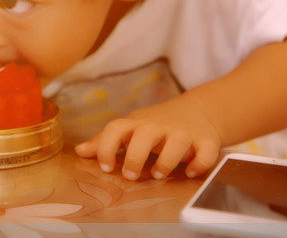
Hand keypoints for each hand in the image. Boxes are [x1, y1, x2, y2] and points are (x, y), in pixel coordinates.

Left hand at [74, 95, 220, 180]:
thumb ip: (106, 141)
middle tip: (131, 175)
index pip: (116, 128)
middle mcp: (160, 126)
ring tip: (159, 175)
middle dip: (136, 155)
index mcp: (138, 124)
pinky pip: (206, 151)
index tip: (105, 166)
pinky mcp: (205, 140)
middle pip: (146, 132)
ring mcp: (184, 132)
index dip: (106, 146)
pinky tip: (191, 172)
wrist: (198, 111)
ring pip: (178, 140)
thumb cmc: (157, 124)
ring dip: (167, 160)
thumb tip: (80, 151)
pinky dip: (200, 163)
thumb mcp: (132, 128)